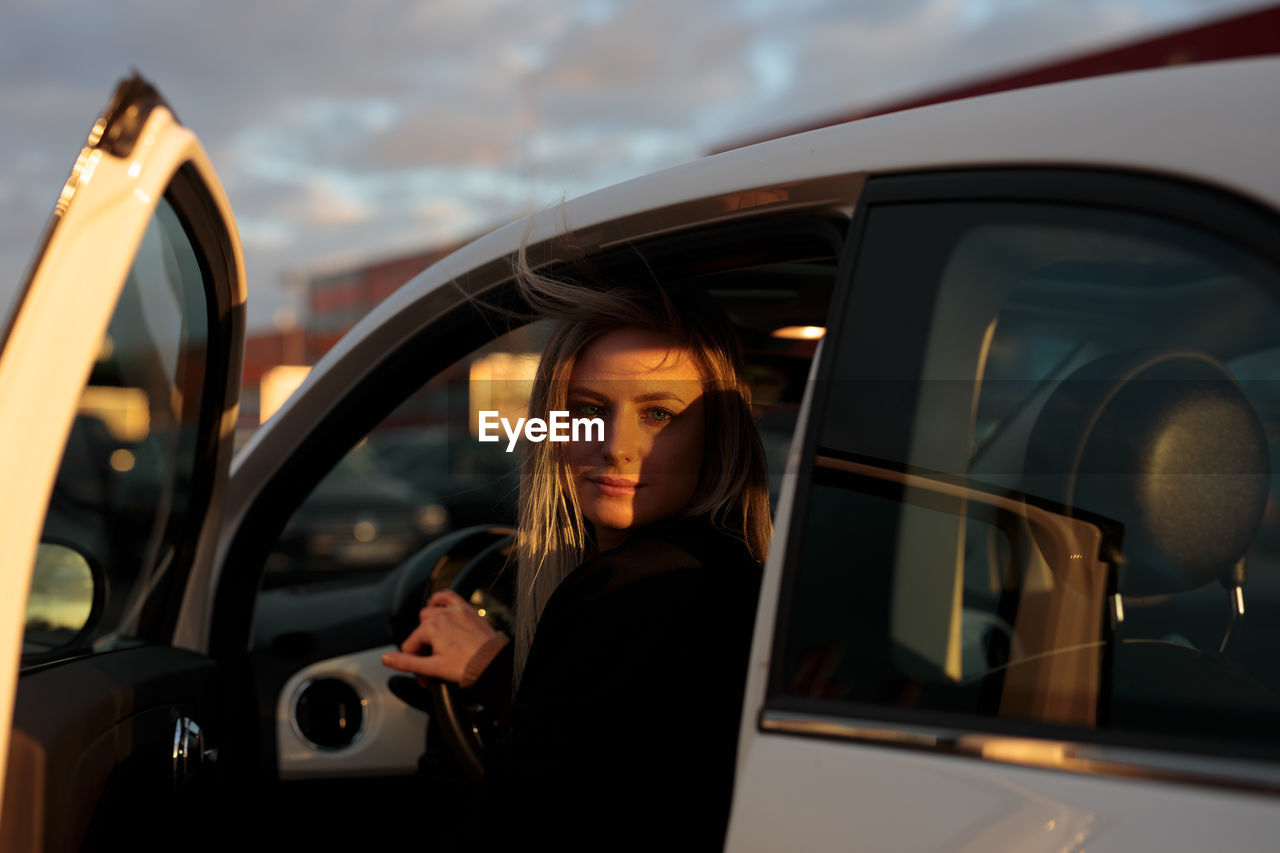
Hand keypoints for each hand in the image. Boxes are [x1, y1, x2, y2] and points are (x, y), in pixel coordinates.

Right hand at [382, 589, 500, 683]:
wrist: (493, 663)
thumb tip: (386, 659)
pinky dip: (440, 599)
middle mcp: (442, 614)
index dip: (414, 662)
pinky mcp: (467, 609)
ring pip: (431, 612)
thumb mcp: (433, 668)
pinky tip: (437, 606)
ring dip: (429, 626)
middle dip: (422, 647)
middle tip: (432, 664)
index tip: (425, 677)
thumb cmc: (467, 666)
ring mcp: (455, 610)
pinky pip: (449, 596)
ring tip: (435, 644)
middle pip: (420, 630)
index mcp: (431, 628)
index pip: (410, 645)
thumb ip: (407, 662)